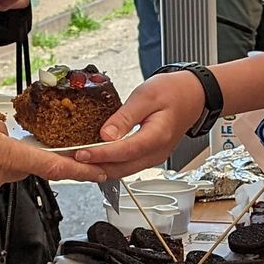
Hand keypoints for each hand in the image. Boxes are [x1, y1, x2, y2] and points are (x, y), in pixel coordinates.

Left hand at [88, 70, 204, 173]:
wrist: (192, 95)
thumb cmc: (173, 92)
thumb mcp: (146, 96)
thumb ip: (125, 117)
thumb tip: (105, 135)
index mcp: (157, 137)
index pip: (123, 152)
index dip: (100, 154)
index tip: (80, 153)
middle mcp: (156, 153)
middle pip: (120, 169)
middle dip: (94, 167)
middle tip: (70, 160)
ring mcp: (153, 157)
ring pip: (122, 171)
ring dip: (100, 168)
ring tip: (78, 160)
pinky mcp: (149, 156)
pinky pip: (126, 166)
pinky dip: (109, 164)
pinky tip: (95, 157)